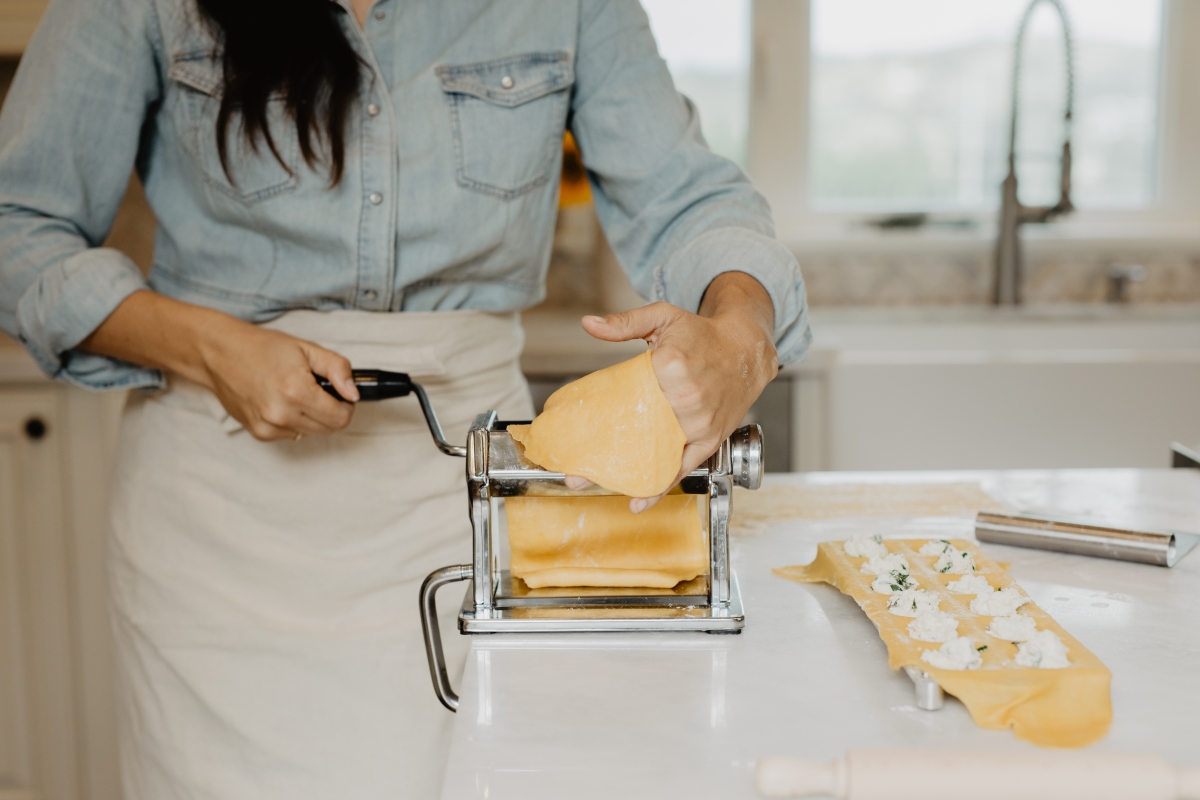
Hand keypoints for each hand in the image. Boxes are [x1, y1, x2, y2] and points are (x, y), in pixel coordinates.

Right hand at [195, 316, 359, 439]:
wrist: (220, 354)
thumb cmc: (262, 348)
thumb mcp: (307, 349)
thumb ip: (337, 369)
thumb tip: (354, 393)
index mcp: (296, 392)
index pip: (341, 418)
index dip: (346, 404)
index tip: (338, 393)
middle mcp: (282, 414)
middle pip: (329, 428)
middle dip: (330, 410)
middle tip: (316, 389)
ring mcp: (268, 427)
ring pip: (311, 432)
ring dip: (312, 417)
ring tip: (295, 392)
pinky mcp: (259, 433)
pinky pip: (291, 434)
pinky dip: (293, 421)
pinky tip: (280, 401)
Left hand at [573, 272, 777, 511]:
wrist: (747, 347)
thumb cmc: (704, 334)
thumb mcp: (663, 316)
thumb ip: (625, 322)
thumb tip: (589, 324)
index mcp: (671, 367)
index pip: (628, 400)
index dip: (600, 423)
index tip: (576, 440)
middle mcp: (687, 398)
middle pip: (638, 433)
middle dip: (605, 456)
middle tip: (575, 474)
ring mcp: (700, 421)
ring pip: (659, 454)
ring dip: (629, 474)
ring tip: (599, 485)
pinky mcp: (711, 437)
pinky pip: (685, 466)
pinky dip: (663, 486)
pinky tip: (640, 501)